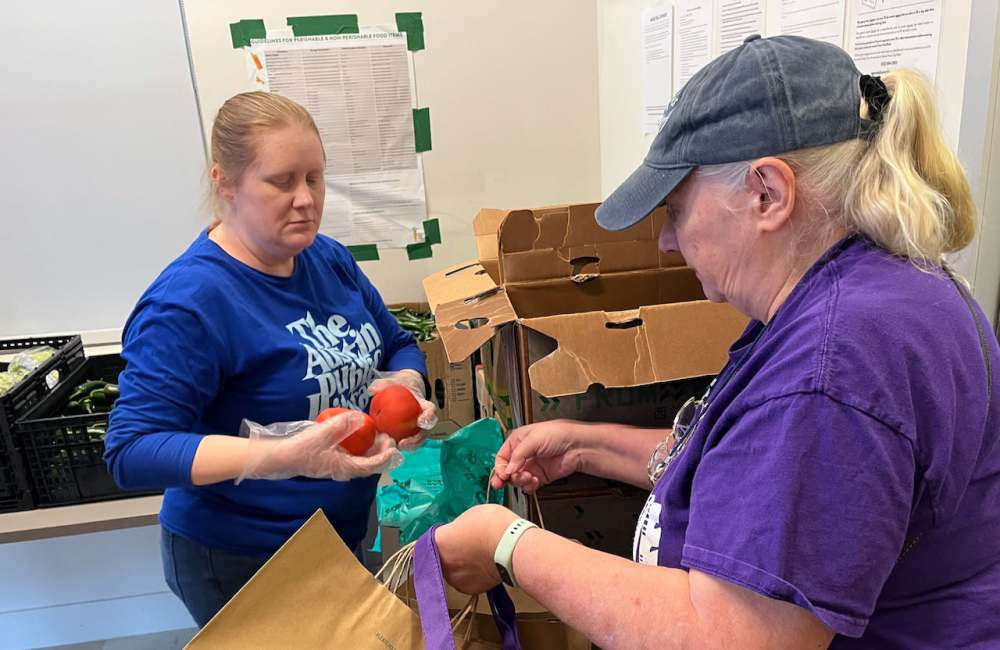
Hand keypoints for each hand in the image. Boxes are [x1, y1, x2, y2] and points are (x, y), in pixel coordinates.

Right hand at [236, 412, 401, 482]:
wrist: (280, 457)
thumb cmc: (300, 449)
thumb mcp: (321, 434)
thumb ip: (341, 426)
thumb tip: (358, 417)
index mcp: (345, 467)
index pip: (372, 466)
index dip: (386, 456)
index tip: (394, 444)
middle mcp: (345, 469)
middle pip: (371, 463)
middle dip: (382, 450)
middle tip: (386, 434)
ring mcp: (338, 465)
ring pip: (362, 458)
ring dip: (372, 447)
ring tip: (377, 431)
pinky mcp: (332, 459)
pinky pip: (353, 454)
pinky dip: (360, 445)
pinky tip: (359, 432)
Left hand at [368, 369, 437, 450]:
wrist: (402, 391)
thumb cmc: (399, 386)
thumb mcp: (392, 381)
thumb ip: (382, 384)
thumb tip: (372, 390)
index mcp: (424, 406)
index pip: (430, 411)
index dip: (429, 417)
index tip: (422, 421)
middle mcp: (423, 420)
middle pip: (425, 432)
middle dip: (417, 440)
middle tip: (404, 443)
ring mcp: (417, 430)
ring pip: (416, 442)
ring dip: (408, 447)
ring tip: (396, 449)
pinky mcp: (408, 436)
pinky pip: (405, 442)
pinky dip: (398, 446)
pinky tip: (386, 448)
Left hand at [434, 504, 518, 593]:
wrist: (512, 547)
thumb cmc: (492, 525)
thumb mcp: (471, 515)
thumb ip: (458, 528)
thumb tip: (459, 535)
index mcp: (439, 541)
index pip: (429, 541)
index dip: (439, 538)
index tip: (448, 536)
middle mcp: (442, 563)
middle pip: (441, 557)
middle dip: (451, 553)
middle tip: (467, 544)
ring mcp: (455, 579)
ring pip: (454, 571)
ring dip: (461, 566)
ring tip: (479, 556)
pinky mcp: (470, 589)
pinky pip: (468, 581)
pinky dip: (474, 576)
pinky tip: (486, 566)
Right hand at [491, 419, 588, 493]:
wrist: (576, 446)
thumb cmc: (557, 434)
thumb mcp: (533, 439)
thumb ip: (518, 455)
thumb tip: (507, 470)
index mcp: (517, 442)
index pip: (502, 458)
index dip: (500, 467)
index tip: (501, 475)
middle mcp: (522, 455)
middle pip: (507, 471)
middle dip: (507, 477)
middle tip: (504, 482)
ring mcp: (531, 467)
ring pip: (517, 480)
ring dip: (520, 480)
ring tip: (529, 476)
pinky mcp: (540, 477)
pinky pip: (528, 486)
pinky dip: (530, 486)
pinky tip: (535, 480)